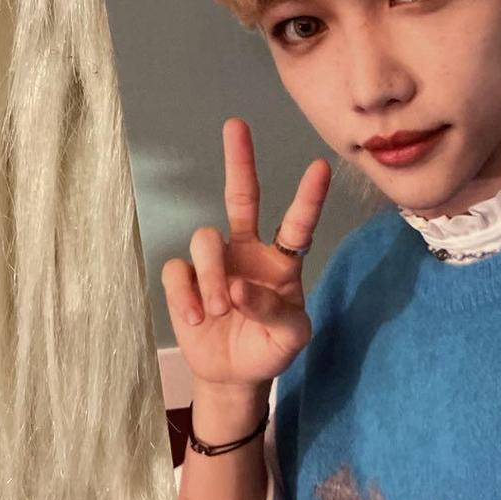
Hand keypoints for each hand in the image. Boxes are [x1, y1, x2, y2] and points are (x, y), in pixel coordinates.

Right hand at [161, 117, 331, 392]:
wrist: (234, 374)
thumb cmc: (270, 348)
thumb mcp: (290, 337)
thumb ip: (274, 311)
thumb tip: (239, 287)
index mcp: (282, 261)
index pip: (297, 225)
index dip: (309, 197)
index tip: (321, 167)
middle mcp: (248, 250)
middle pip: (242, 197)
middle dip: (239, 161)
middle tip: (237, 125)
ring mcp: (215, 262)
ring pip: (205, 239)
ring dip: (213, 277)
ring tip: (220, 311)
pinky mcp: (186, 278)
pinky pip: (179, 269)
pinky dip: (187, 294)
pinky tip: (197, 317)